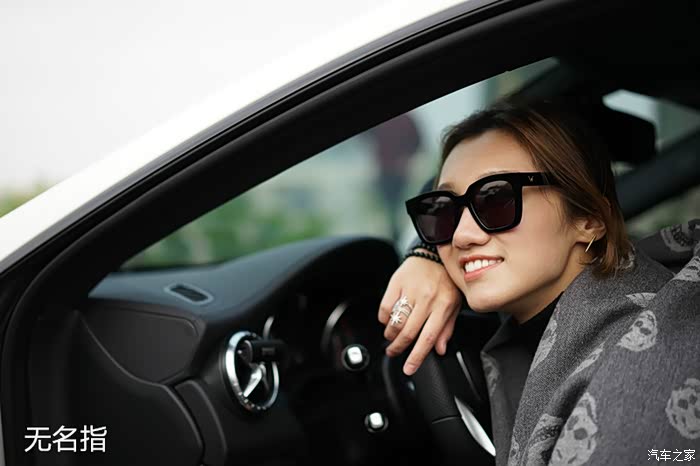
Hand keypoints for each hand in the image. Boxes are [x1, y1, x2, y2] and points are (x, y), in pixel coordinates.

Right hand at [378, 253, 461, 375]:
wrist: (433, 253)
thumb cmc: (446, 281)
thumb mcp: (454, 304)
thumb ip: (447, 327)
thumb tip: (440, 349)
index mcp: (444, 306)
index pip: (428, 338)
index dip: (417, 357)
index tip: (408, 369)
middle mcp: (427, 299)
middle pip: (408, 332)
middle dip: (398, 348)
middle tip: (394, 352)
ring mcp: (410, 290)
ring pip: (395, 321)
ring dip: (391, 334)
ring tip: (392, 336)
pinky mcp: (396, 283)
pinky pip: (385, 307)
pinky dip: (384, 318)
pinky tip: (388, 319)